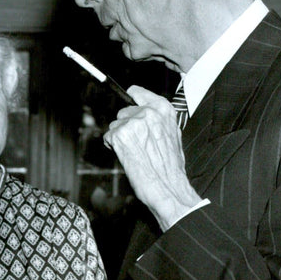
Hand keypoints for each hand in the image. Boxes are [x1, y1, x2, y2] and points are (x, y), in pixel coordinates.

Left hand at [103, 85, 201, 230]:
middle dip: (125, 126)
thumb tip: (144, 112)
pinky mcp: (120, 136)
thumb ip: (158, 120)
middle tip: (137, 144)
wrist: (167, 187)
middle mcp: (148, 112)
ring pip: (115, 126)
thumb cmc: (170, 167)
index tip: (128, 96)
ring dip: (119, 138)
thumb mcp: (172, 135)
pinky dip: (113, 147)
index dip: (131, 98)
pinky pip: (108, 137)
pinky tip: (127, 157)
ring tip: (135, 153)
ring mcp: (133, 123)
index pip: (137, 92)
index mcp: (163, 109)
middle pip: (123, 112)